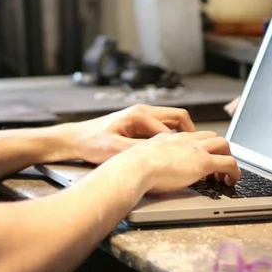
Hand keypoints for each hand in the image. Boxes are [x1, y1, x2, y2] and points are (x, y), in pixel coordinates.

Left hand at [69, 104, 196, 165]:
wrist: (74, 139)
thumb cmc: (91, 142)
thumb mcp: (115, 150)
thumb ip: (139, 151)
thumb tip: (160, 155)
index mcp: (139, 115)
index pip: (172, 129)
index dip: (182, 145)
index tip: (189, 160)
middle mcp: (142, 111)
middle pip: (178, 117)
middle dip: (190, 133)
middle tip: (197, 150)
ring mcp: (140, 116)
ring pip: (171, 122)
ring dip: (180, 135)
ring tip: (186, 153)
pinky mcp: (137, 123)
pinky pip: (161, 127)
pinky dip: (169, 137)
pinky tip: (168, 153)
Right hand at [124, 131, 240, 195]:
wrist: (135, 167)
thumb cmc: (132, 167)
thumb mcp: (141, 159)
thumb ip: (148, 160)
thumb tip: (144, 170)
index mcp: (170, 139)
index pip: (192, 136)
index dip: (201, 146)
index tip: (201, 157)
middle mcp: (185, 140)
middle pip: (212, 136)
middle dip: (219, 149)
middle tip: (217, 166)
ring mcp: (196, 149)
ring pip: (224, 144)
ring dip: (229, 158)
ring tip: (226, 175)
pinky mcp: (204, 162)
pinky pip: (229, 163)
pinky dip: (235, 172)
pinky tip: (232, 181)